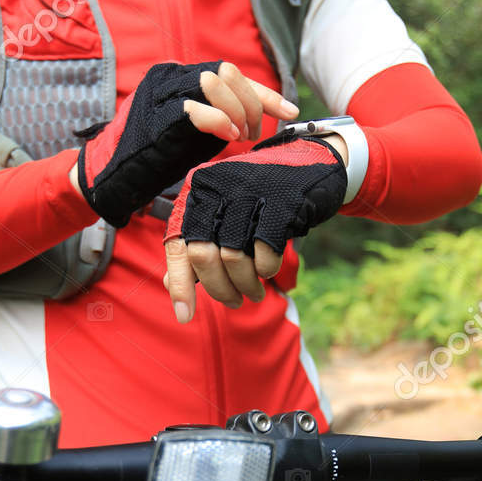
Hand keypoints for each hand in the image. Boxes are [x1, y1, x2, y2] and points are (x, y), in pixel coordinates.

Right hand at [73, 60, 296, 226]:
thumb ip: (225, 113)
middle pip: (226, 72)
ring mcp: (162, 93)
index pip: (231, 72)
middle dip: (251, 104)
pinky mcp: (156, 116)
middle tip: (252, 134)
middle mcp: (170, 76)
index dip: (264, 92)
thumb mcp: (200, 129)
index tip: (290, 111)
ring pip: (213, 83)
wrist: (117, 176)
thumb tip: (263, 110)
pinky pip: (196, 109)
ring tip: (238, 138)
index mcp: (181, 75)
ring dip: (236, 112)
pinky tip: (228, 137)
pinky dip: (219, 121)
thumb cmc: (159, 156)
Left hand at [162, 131, 347, 322]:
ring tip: (254, 293)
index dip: (180, 285)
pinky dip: (267, 270)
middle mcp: (217, 186)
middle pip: (203, 255)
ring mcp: (249, 191)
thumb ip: (197, 245)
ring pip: (233, 258)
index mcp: (198, 190)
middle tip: (233, 301)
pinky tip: (270, 271)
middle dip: (219, 288)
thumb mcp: (224, 215)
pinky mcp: (281, 201)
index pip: (178, 244)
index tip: (184, 316)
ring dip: (246, 285)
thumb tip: (170, 284)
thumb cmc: (262, 198)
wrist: (311, 164)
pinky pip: (265, 252)